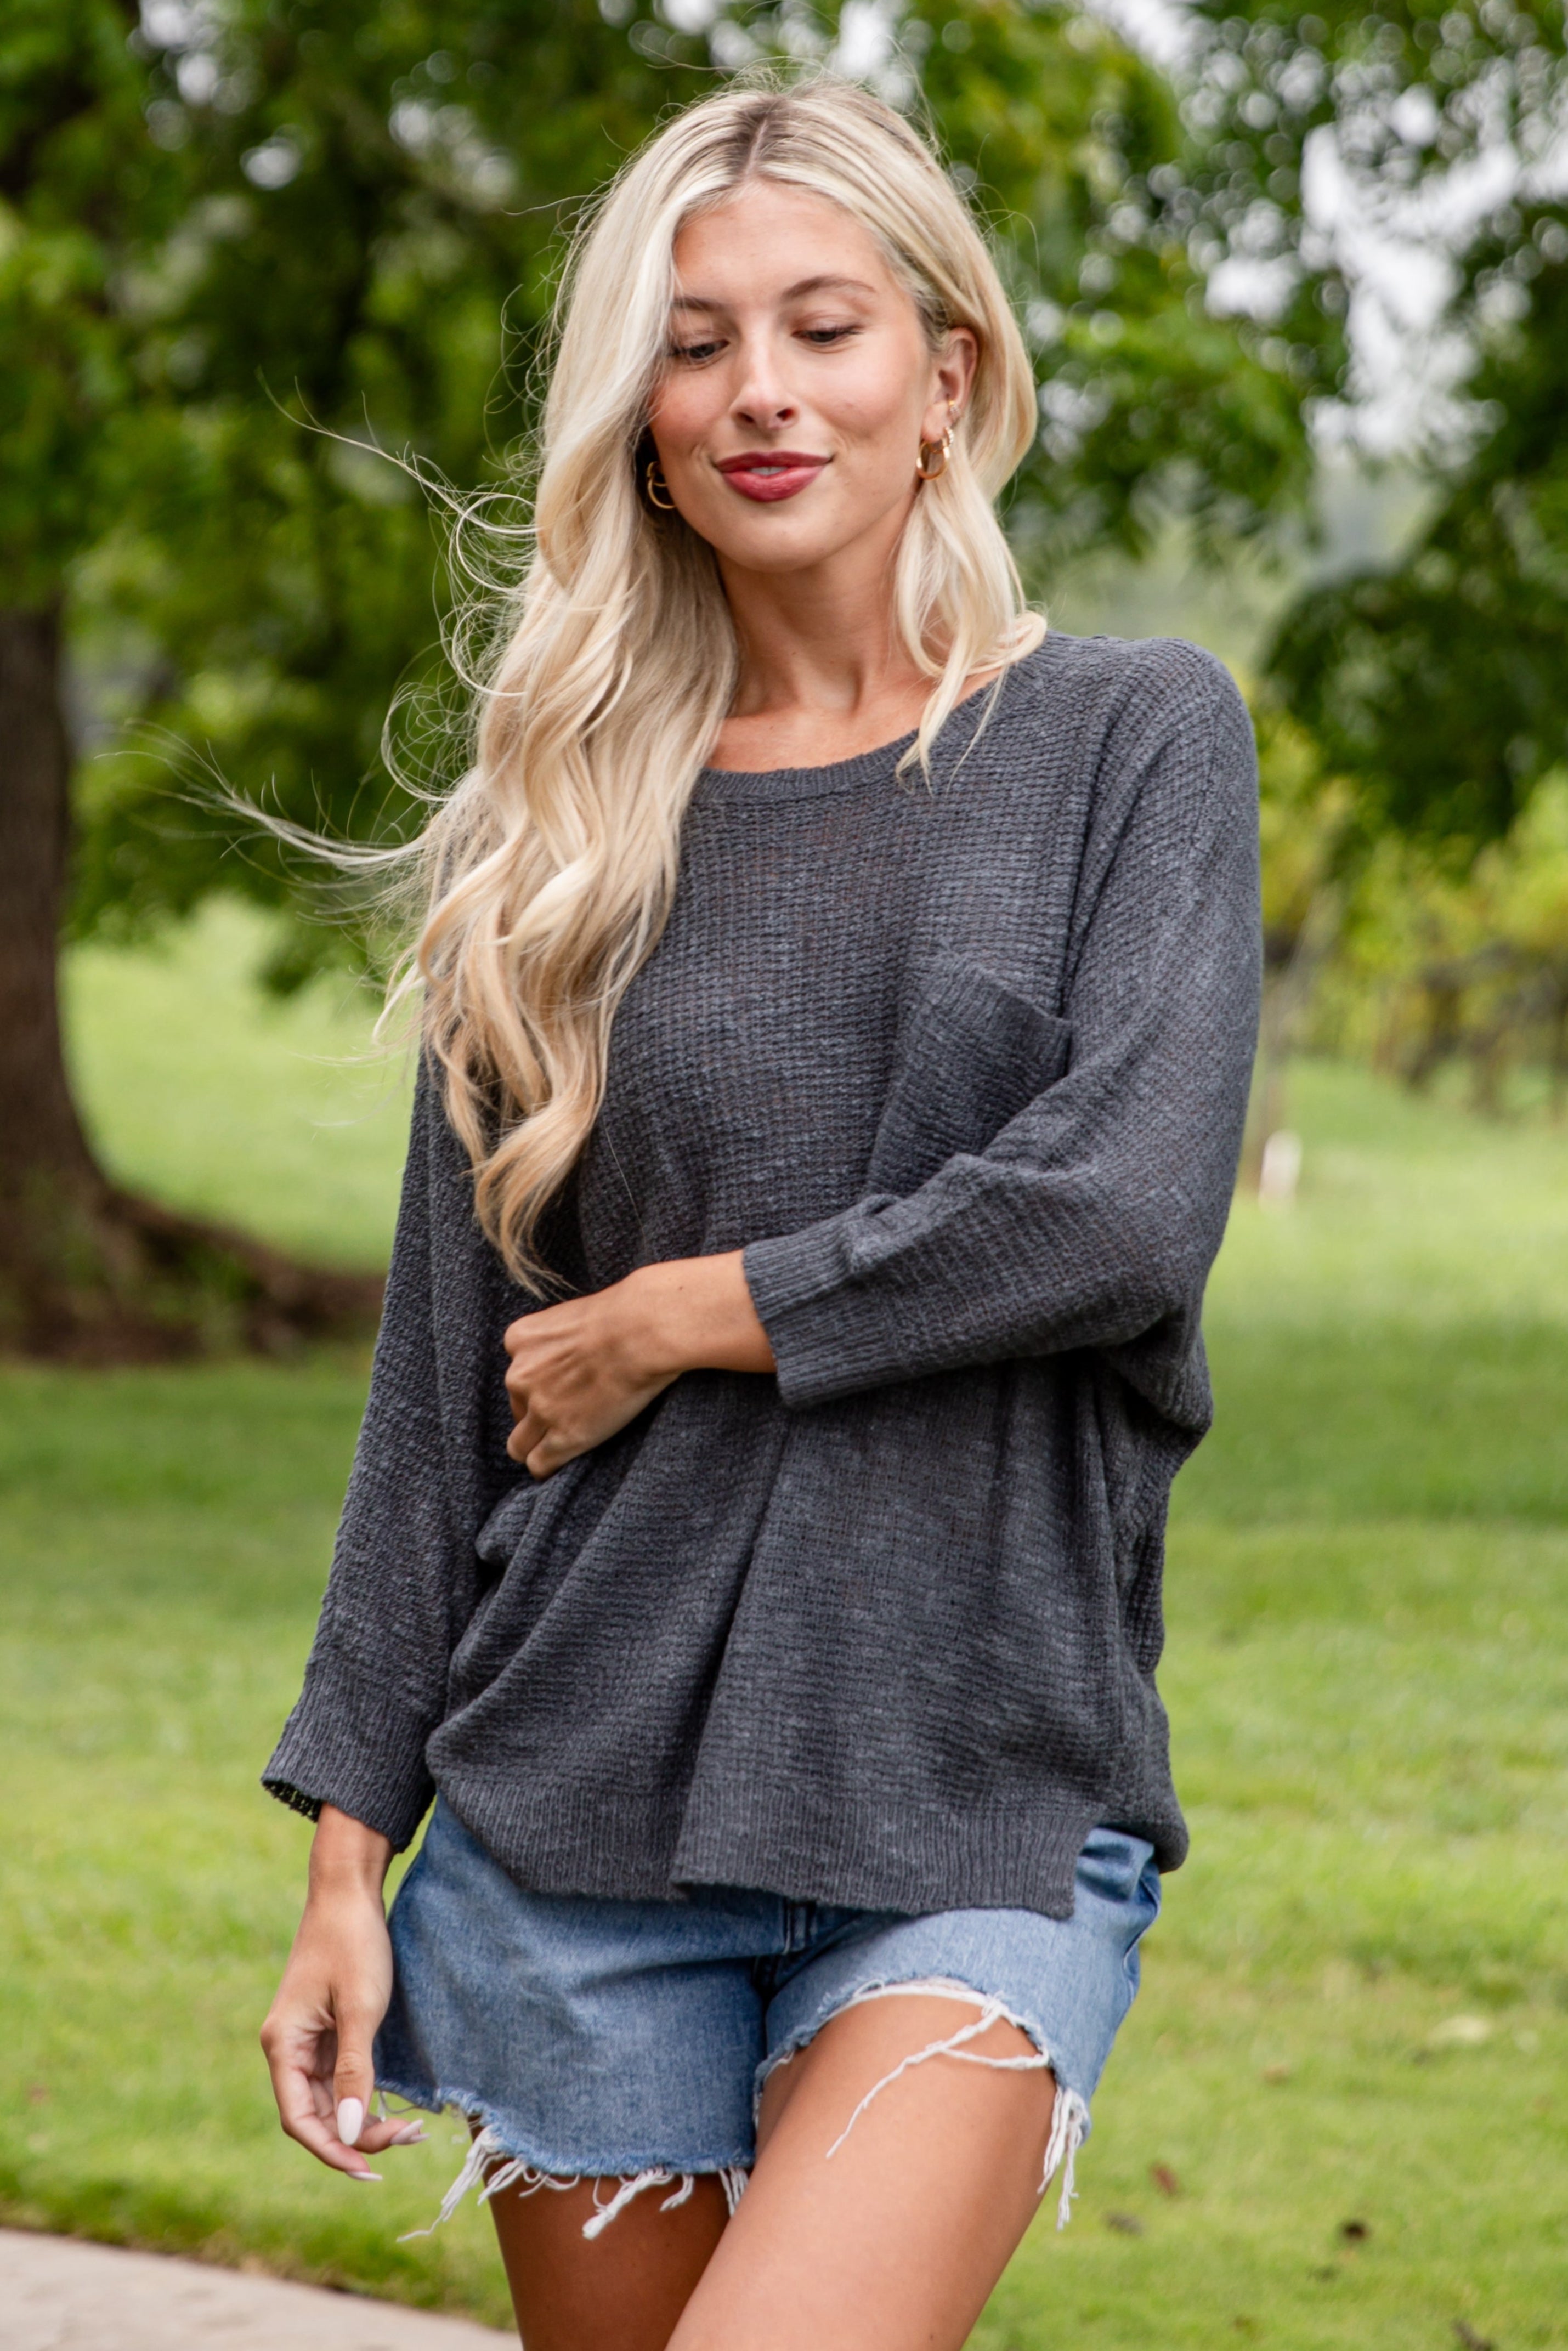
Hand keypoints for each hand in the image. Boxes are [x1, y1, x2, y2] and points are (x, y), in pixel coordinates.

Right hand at [260, 1806, 419, 2179]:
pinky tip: (393, 2107)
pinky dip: (364, 2096)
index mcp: (283, 2044)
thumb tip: (353, 2131)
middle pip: (317, 2115)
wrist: (350, 1891)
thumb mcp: (360, 2007)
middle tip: (409, 2139)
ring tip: (409, 2130)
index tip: (369, 2170)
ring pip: (330, 2101)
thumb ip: (355, 2070)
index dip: (332, 2150)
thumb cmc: (353, 1942)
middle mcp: (289, 2048)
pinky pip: (340, 2078)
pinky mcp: (327, 2031)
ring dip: (363, 2120)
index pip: (299, 2120)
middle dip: (358, 2136)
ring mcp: (307, 2041)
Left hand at [503, 1248, 774, 1477]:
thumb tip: (573, 1355)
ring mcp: (540, 1409)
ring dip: (537, 1445)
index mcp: (520, 1340)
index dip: (540, 1384)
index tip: (565, 1386)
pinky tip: (565, 1460)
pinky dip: (549, 1466)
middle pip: (518, 1406)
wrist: (644, 1330)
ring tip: (561, 1445)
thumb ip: (561, 1339)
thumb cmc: (625, 1314)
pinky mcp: (563, 1437)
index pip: (517, 1373)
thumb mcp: (577, 1316)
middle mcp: (520, 1376)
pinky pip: (539, 1465)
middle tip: (574, 1410)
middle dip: (539, 1412)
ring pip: (518, 1445)